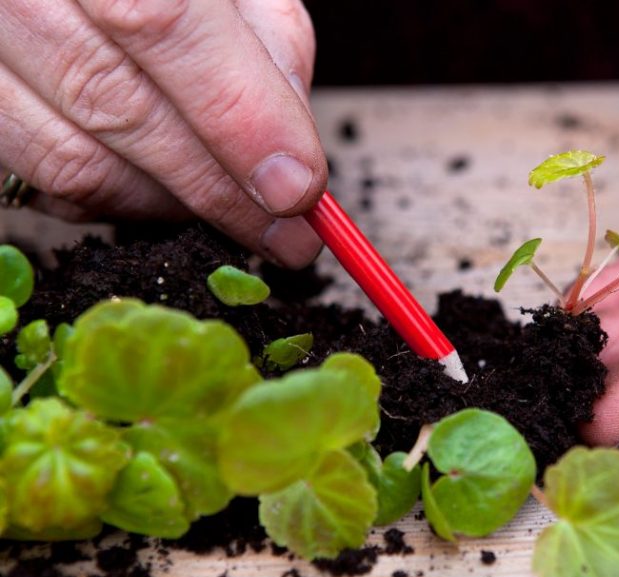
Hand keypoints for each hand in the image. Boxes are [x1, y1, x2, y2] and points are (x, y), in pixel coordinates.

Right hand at [0, 0, 325, 267]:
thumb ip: (268, 48)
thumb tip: (289, 155)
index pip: (160, 20)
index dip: (235, 118)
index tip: (295, 188)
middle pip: (114, 102)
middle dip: (216, 187)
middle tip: (283, 232)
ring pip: (73, 157)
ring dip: (169, 205)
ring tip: (228, 208)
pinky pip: (41, 179)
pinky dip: (117, 202)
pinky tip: (162, 191)